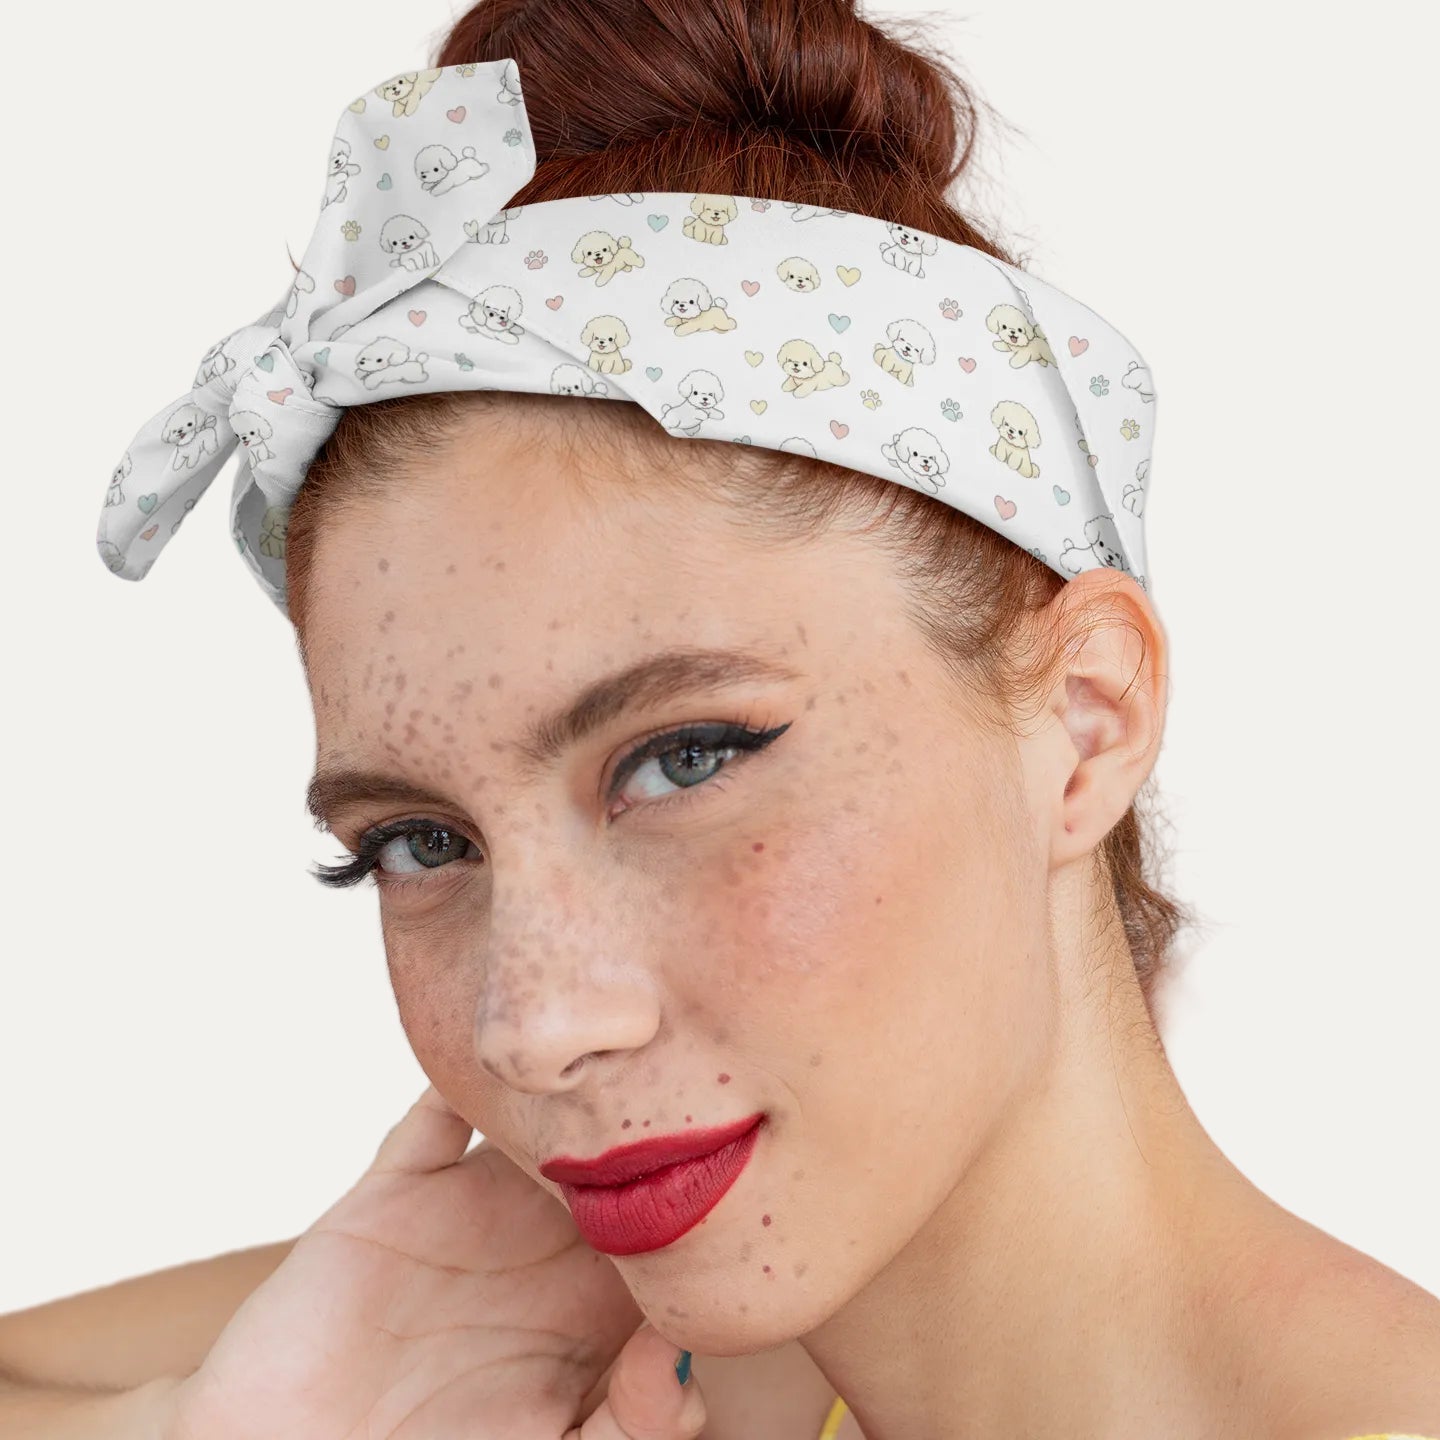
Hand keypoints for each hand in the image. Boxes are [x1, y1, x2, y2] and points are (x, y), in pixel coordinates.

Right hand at [164, 1084, 706, 1438]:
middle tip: (687, 1062)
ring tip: (606, 1046)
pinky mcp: (390, 1198)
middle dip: (647, 1109)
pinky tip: (493, 1063)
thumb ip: (630, 1427)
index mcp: (589, 1309)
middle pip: (612, 1154)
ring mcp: (466, 1214)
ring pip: (532, 1124)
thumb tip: (680, 1357)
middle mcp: (538, 1247)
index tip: (737, 1152)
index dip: (701, 1190)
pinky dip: (456, 1083)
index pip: (665, 1226)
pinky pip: (429, 1120)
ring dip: (566, 1086)